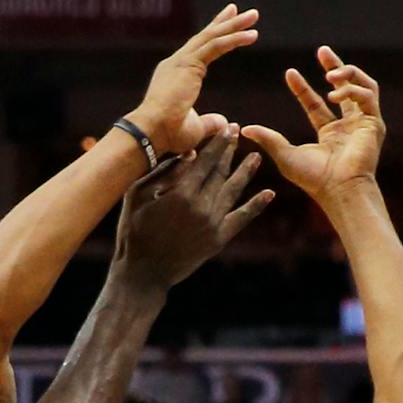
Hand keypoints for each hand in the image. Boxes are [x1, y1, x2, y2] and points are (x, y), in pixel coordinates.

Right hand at [111, 129, 273, 293]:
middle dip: (229, 152)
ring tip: (256, 157)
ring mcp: (213, 224)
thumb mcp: (137, 196)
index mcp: (182, 194)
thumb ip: (163, 173)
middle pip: (220, 172)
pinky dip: (256, 206)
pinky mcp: (218, 240)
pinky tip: (269, 194)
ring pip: (233, 191)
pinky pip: (241, 219)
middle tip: (238, 133)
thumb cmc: (133, 231)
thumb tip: (190, 154)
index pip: (205, 161)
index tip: (227, 128)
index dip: (218, 143)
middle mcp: (202, 207)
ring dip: (245, 173)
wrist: (143, 274)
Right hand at [130, 3, 261, 154]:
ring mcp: (180, 62)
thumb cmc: (167, 135)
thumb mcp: (194, 128)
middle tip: (239, 9)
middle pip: (204, 37)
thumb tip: (223, 121)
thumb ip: (209, 122)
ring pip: (211, 37)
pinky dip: (234, 38)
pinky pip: (216, 46)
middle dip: (223, 22)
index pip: (197, 50)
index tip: (226, 25)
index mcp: (174, 75)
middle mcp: (175, 64)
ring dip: (234, 25)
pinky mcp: (189, 65)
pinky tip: (252, 34)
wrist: (150, 132)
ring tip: (254, 15)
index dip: (213, 37)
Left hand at [243, 46, 386, 206]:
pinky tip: (335, 92)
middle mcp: (348, 126)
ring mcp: (364, 123)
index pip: (316, 104)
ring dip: (347, 75)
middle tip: (322, 50)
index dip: (303, 87)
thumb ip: (268, 139)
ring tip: (330, 74)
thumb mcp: (286, 155)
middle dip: (335, 66)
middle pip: (344, 88)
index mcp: (330, 134)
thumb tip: (244, 128)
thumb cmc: (314, 179)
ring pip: (362, 86)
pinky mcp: (375, 122)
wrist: (338, 189)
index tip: (289, 72)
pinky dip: (353, 88)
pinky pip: (369, 95)